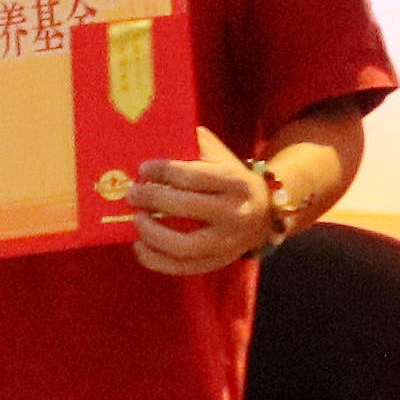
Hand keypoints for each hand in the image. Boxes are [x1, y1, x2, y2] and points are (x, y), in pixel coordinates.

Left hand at [127, 129, 291, 275]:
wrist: (267, 213)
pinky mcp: (218, 262)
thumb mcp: (222, 157)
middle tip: (132, 193)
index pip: (191, 175)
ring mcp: (227, 242)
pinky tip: (139, 245)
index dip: (161, 171)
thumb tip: (157, 132)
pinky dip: (155, 260)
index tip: (143, 169)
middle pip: (184, 207)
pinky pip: (181, 267)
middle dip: (151, 198)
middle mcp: (235, 212)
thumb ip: (196, 144)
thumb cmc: (232, 180)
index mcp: (235, 181)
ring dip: (151, 232)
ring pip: (183, 245)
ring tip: (136, 219)